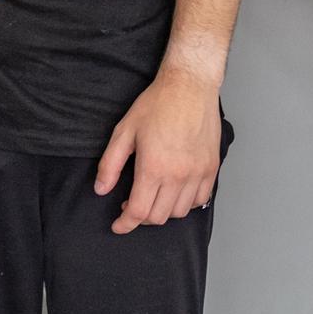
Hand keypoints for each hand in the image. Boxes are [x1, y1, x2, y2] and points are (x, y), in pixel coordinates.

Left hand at [95, 64, 221, 233]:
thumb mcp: (124, 131)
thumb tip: (100, 189)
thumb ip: (111, 164)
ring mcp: (198, 174)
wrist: (189, 88)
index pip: (139, 211)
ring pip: (179, 212)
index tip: (118, 226)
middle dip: (141, 217)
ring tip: (151, 196)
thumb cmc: (156, 105)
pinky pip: (199, 200)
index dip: (125, 224)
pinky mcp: (211, 169)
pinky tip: (173, 191)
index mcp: (154, 168)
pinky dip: (185, 204)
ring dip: (162, 211)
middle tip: (130, 205)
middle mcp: (179, 176)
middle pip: (159, 216)